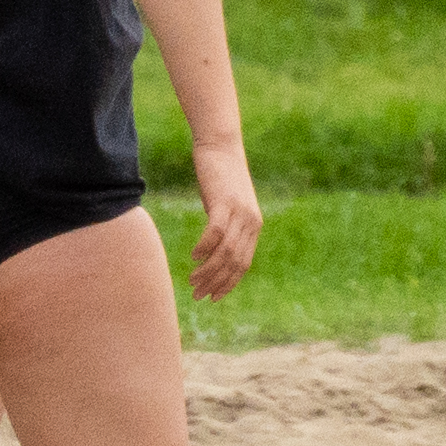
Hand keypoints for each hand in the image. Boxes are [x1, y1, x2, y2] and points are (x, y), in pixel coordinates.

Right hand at [182, 143, 264, 304]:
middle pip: (234, 263)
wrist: (221, 147)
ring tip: (192, 281)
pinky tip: (193, 256)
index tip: (212, 297)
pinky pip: (215, 232)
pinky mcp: (225, 202)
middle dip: (215, 283)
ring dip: (208, 270)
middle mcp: (251, 222)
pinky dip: (204, 247)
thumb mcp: (226, 208)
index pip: (243, 265)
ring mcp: (240, 212)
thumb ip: (225, 229)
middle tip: (196, 295)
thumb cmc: (220, 179)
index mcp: (254, 226)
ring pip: (225, 252)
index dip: (228, 284)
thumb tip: (213, 252)